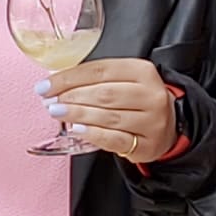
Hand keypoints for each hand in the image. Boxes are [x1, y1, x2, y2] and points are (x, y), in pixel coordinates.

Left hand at [38, 58, 176, 162]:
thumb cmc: (138, 100)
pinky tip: (75, 129)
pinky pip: (114, 139)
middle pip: (104, 93)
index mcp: (142, 71)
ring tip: (56, 112)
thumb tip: (57, 82)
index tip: (47, 85)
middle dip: (71, 96)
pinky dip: (92, 134)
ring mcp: (151, 121)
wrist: (168, 125)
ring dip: (77, 114)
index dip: (69, 77)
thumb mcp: (125, 80)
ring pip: (108, 116)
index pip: (100, 70)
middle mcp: (151, 94)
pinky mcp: (147, 144)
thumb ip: (96, 78)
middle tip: (50, 100)